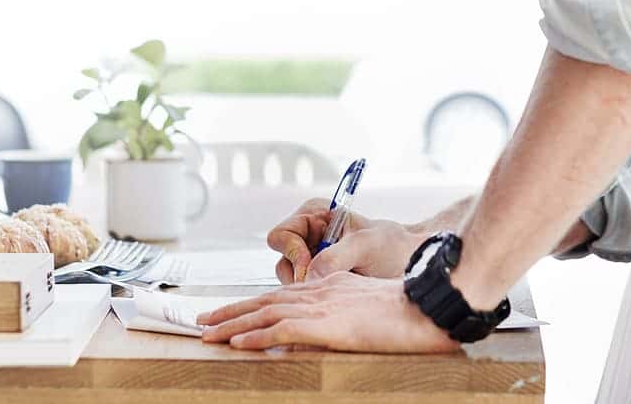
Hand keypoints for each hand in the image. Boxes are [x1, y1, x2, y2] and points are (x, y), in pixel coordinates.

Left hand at [197, 272, 457, 352]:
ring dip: (232, 324)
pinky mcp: (326, 324)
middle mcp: (317, 292)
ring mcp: (320, 307)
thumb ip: (340, 312)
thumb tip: (319, 327)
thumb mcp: (366, 306)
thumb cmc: (406, 309)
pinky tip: (237, 343)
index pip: (278, 295)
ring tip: (207, 334)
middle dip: (230, 311)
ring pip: (264, 314)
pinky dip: (256, 336)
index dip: (249, 304)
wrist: (427, 307)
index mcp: (327, 286)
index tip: (227, 313)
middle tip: (202, 321)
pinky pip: (282, 330)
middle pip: (263, 301)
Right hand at [267, 198, 423, 282]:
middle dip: (301, 275)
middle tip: (326, 284)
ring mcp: (312, 261)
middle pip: (283, 261)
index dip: (293, 253)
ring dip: (311, 288)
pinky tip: (339, 296)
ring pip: (291, 281)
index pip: (282, 234)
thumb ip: (335, 257)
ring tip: (340, 287)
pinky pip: (305, 294)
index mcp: (314, 216)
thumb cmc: (394, 246)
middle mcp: (308, 238)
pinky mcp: (319, 282)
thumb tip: (309, 277)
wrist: (414, 265)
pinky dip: (318, 298)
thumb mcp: (366, 246)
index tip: (312, 268)